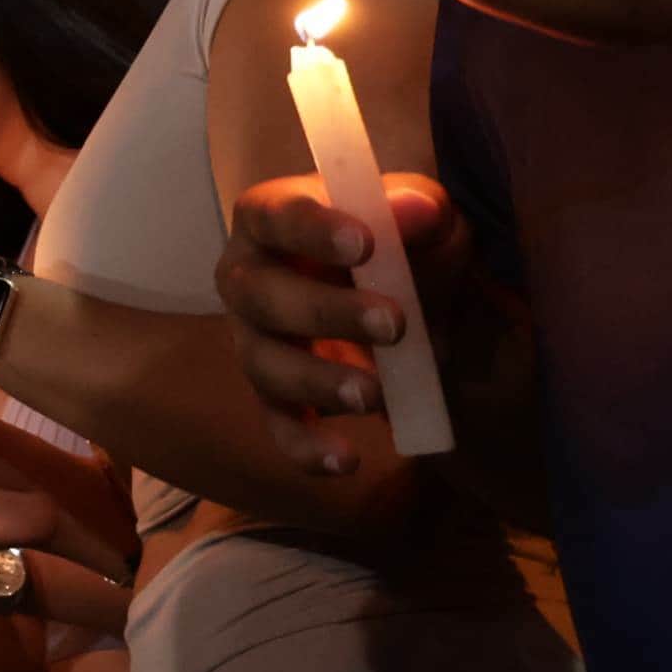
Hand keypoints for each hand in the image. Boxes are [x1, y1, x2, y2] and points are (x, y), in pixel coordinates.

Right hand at [217, 173, 462, 474]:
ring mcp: (255, 342)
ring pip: (265, 364)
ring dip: (318, 381)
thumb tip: (413, 211)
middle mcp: (247, 279)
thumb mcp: (424, 221)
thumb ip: (419, 211)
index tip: (365, 244)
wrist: (406, 305)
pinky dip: (307, 446)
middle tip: (393, 323)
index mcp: (271, 219)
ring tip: (375, 394)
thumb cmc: (401, 245)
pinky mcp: (275, 396)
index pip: (276, 216)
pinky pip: (279, 425)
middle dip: (325, 311)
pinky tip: (347, 460)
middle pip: (260, 294)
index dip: (313, 230)